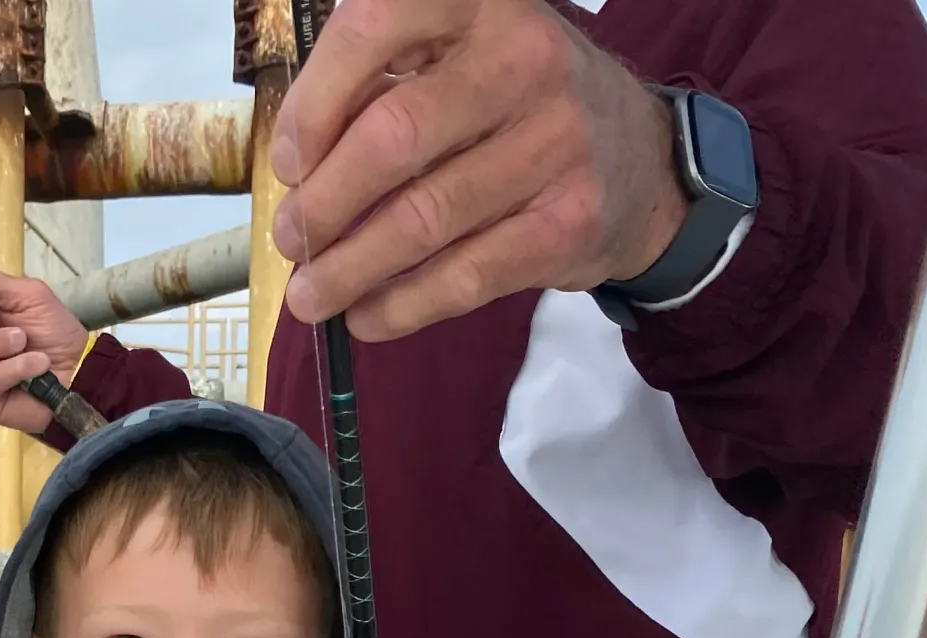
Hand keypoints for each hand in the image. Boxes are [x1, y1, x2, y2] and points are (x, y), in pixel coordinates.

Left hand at [273, 0, 688, 340]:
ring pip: (422, 219)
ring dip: (350, 269)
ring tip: (312, 295)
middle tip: (293, 240)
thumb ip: (386, 88)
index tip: (286, 164)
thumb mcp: (462, 57)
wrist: (640, 160)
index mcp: (481, 0)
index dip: (313, 104)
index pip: (375, 26)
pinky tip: (366, 317)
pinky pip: (463, 276)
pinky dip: (401, 305)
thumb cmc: (518, 106)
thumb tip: (299, 171)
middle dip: (324, 202)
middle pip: (392, 136)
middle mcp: (523, 57)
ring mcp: (553, 141)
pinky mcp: (566, 223)